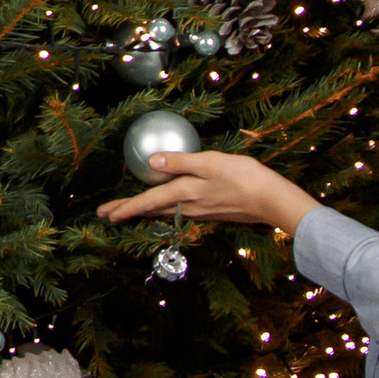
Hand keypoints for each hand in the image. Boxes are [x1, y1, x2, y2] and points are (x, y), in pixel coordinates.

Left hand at [99, 149, 321, 236]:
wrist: (272, 200)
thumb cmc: (243, 177)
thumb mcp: (210, 162)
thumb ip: (180, 162)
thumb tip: (152, 163)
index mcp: (185, 193)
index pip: (148, 202)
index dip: (126, 206)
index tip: (106, 213)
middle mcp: (188, 207)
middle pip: (152, 210)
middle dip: (129, 211)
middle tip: (108, 215)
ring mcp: (200, 212)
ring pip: (165, 212)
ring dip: (145, 211)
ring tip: (129, 211)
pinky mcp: (211, 212)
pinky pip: (179, 212)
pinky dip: (164, 209)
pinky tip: (167, 206)